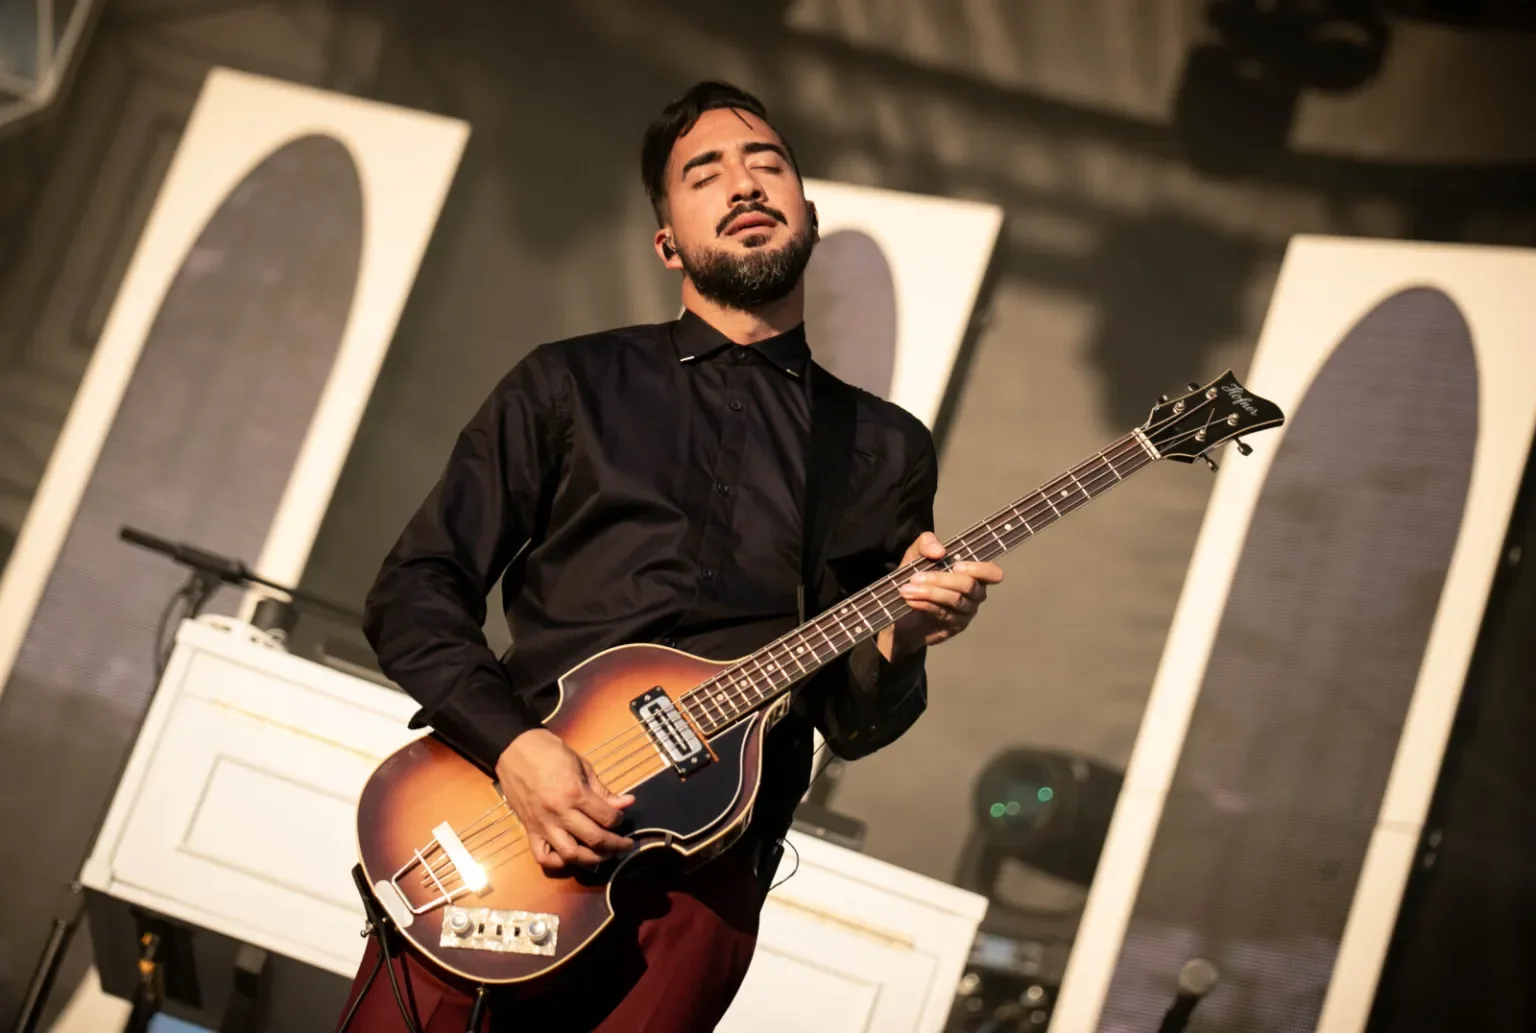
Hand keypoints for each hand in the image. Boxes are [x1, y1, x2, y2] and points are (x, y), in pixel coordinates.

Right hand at [495, 728, 634, 870]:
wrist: (514, 749)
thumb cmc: (550, 752)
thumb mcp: (583, 765)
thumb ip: (603, 790)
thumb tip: (627, 803)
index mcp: (575, 793)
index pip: (607, 817)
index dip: (619, 820)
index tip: (621, 818)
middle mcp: (559, 813)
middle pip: (594, 840)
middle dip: (616, 846)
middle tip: (625, 845)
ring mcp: (543, 825)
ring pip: (571, 855)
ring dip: (592, 860)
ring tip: (604, 856)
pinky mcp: (529, 830)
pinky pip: (543, 857)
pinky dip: (558, 862)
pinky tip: (570, 856)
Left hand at [884, 532, 1002, 658]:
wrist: (900, 608)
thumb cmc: (916, 577)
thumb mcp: (916, 555)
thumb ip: (926, 544)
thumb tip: (940, 551)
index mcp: (973, 573)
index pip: (993, 573)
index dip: (980, 569)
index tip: (956, 565)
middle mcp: (975, 594)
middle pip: (968, 586)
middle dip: (941, 580)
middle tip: (915, 577)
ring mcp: (966, 612)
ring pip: (955, 600)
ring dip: (929, 593)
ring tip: (907, 589)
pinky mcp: (954, 626)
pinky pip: (944, 613)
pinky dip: (925, 604)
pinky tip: (910, 600)